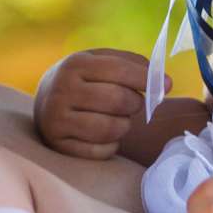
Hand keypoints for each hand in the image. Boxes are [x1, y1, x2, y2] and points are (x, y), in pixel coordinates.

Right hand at [34, 50, 166, 159]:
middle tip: (132, 103)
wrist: (45, 102)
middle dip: (134, 103)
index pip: (119, 70)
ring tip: (117, 118)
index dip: (147, 78)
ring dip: (124, 125)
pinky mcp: (59, 146)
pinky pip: (100, 151)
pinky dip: (111, 145)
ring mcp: (56, 120)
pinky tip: (104, 135)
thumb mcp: (100, 61)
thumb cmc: (84, 80)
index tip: (166, 85)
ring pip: (111, 128)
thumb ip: (132, 64)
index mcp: (74, 64)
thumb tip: (163, 81)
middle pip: (117, 100)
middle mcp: (61, 90)